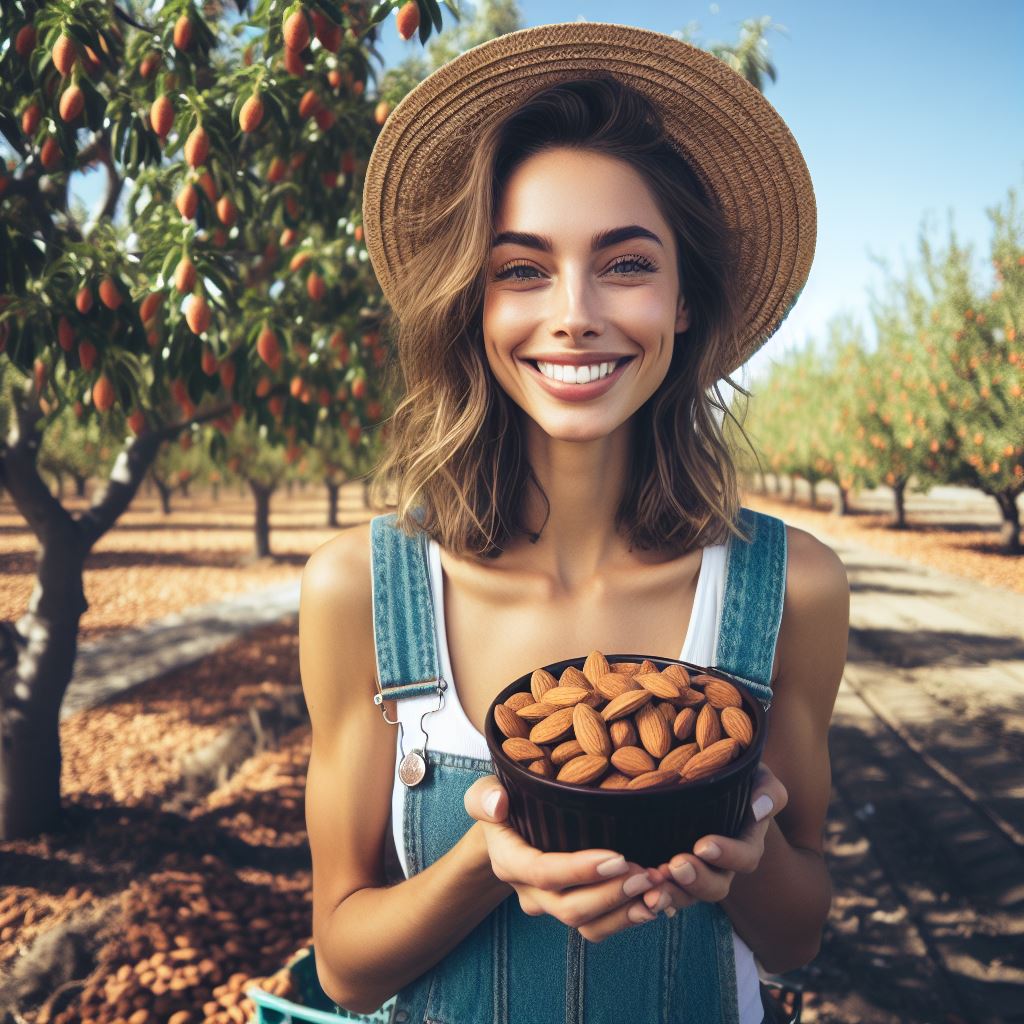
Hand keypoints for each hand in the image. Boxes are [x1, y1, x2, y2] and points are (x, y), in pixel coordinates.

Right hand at [464, 776, 667, 941]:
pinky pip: (600, 928)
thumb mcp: (485, 792)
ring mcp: (552, 906)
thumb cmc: (503, 804)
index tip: (618, 856)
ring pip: (589, 926)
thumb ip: (485, 796)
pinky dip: (629, 918)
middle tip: (647, 873)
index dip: (581, 869)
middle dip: (612, 894)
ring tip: (658, 888)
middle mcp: (530, 892)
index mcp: (510, 862)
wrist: (508, 831)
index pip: (544, 873)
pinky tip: (656, 902)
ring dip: (626, 911)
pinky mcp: (574, 910)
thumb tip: (499, 803)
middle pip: (571, 908)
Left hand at [637, 765, 788, 916]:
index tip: (703, 845)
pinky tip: (637, 891)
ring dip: (671, 893)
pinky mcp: (670, 871)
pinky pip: (663, 891)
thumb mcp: (756, 775)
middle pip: (716, 886)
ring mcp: (696, 871)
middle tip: (675, 866)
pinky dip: (651, 893)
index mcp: (746, 843)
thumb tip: (760, 808)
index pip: (745, 857)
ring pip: (687, 895)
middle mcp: (722, 865)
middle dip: (696, 880)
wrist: (706, 777)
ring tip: (652, 883)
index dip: (727, 855)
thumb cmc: (735, 772)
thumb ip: (767, 790)